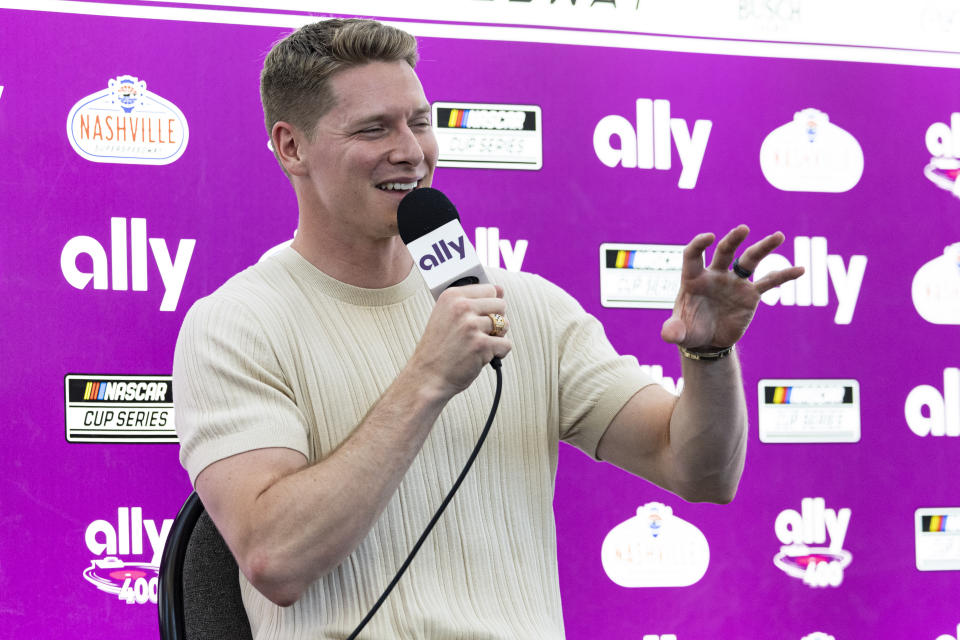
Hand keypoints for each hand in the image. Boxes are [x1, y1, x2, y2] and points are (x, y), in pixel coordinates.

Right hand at [408, 284, 511, 398]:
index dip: (488, 306)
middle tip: (477, 335)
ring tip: (477, 346)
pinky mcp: (481, 345)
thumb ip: (472, 301)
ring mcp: (471, 326)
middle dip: (495, 322)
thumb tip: (501, 290)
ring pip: (505, 325)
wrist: (426, 377)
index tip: (476, 318)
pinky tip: (481, 357)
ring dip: (496, 338)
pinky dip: (498, 354)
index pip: (489, 289)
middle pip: (501, 305)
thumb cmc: (439, 348)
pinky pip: (506, 344)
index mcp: (452, 296)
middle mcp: (461, 307)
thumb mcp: (447, 316)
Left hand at [661, 225, 803, 349]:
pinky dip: (784, 275)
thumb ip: (674, 331)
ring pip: (750, 260)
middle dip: (733, 239)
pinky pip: (769, 282)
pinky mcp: (750, 294)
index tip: (709, 237)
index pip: (694, 255)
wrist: (707, 341)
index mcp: (694, 279)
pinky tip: (800, 269)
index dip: (698, 244)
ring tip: (778, 236)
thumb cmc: (689, 331)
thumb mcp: (680, 333)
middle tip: (743, 229)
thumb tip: (668, 335)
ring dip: (764, 247)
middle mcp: (716, 275)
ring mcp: (735, 282)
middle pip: (725, 252)